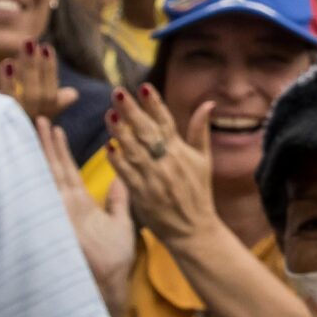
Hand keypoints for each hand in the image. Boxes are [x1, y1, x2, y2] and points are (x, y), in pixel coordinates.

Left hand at [0, 40, 79, 123]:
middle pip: (39, 96)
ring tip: (24, 45)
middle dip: (37, 67)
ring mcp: (18, 130)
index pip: (51, 98)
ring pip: (28, 98)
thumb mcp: (34, 116)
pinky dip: (9, 84)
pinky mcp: (1, 129)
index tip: (46, 48)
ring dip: (27, 70)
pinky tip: (8, 64)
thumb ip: (53, 105)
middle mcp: (33, 130)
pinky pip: (6, 104)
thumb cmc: (14, 131)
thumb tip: (73, 94)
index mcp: (42, 125)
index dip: (50, 72)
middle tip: (32, 41)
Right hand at [38, 117, 134, 310]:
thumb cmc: (115, 259)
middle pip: (54, 167)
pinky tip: (31, 156)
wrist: (110, 283)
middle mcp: (66, 204)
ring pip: (47, 175)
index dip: (60, 148)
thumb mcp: (121, 221)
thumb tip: (122, 177)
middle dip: (46, 142)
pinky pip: (45, 193)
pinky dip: (38, 175)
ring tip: (36, 125)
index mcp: (80, 203)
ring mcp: (59, 211)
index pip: (68, 170)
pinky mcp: (57, 219)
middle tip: (38, 116)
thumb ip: (119, 200)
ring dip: (41, 151)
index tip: (55, 127)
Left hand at [107, 85, 220, 244]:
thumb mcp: (203, 160)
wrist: (194, 230)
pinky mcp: (143, 195)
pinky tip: (108, 147)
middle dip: (132, 112)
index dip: (155, 104)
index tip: (144, 87)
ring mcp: (155, 179)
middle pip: (147, 132)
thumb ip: (200, 131)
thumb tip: (208, 103)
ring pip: (135, 151)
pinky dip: (118, 161)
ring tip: (109, 114)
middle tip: (118, 92)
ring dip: (121, 133)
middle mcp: (168, 162)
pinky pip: (128, 175)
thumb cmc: (198, 193)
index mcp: (181, 151)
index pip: (166, 122)